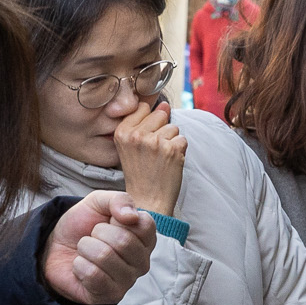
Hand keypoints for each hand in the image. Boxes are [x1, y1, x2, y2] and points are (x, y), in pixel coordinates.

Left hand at [43, 190, 156, 304]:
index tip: (109, 221)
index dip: (118, 218)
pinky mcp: (111, 296)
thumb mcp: (98, 202)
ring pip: (105, 257)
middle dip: (97, 233)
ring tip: (86, 251)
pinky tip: (81, 267)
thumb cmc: (82, 225)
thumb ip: (119, 200)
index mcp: (145, 238)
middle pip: (124, 242)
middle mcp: (142, 261)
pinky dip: (79, 266)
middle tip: (93, 237)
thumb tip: (132, 216)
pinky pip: (93, 275)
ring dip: (85, 249)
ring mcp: (128, 281)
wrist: (55, 247)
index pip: (144, 225)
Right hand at [113, 101, 187, 216]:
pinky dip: (180, 151)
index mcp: (122, 132)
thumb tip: (165, 104)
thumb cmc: (140, 174)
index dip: (148, 122)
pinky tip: (169, 163)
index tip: (146, 138)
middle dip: (161, 130)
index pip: (142, 108)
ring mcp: (156, 142)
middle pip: (160, 115)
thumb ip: (143, 124)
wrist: (148, 200)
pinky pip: (183, 139)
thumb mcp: (129, 147)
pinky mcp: (172, 149)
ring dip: (171, 142)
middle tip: (154, 152)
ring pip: (173, 127)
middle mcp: (137, 135)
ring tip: (161, 159)